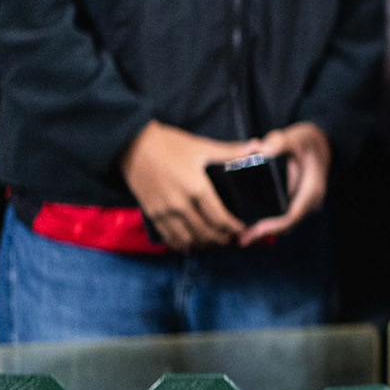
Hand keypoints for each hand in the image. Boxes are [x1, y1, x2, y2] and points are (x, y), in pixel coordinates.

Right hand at [120, 120, 250, 251]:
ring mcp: (164, 211)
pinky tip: (188, 245)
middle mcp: (180, 204)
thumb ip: (230, 151)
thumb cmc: (169, 144)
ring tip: (212, 242)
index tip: (241, 229)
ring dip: (201, 244)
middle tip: (230, 239)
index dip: (232, 227)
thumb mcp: (202, 146)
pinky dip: (180, 244)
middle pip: (205, 232)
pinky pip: (167, 236)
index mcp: (197, 189)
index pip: (219, 217)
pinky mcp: (150, 213)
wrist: (132, 145)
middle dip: (220, 239)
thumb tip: (257, 146)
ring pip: (186, 238)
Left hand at [239, 121, 331, 245]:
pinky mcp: (297, 203)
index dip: (273, 226)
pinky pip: (283, 217)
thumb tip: (258, 149)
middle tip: (241, 239)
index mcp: (312, 189)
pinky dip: (269, 222)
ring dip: (265, 229)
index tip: (254, 231)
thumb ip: (278, 141)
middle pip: (286, 224)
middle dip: (264, 232)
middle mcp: (311, 201)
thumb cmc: (308, 142)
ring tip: (243, 235)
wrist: (322, 144)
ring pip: (284, 223)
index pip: (292, 215)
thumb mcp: (296, 137)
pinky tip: (252, 225)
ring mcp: (305, 204)